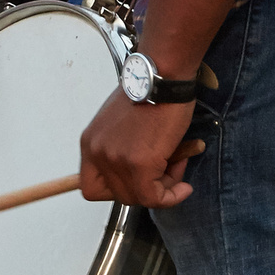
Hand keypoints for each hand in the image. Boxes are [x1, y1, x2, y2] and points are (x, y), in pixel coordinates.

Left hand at [77, 90, 204, 208]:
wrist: (163, 77)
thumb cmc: (150, 91)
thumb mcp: (121, 122)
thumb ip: (122, 147)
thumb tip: (141, 171)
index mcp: (90, 143)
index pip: (91, 187)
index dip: (117, 190)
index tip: (138, 182)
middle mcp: (97, 153)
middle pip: (118, 195)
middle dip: (147, 189)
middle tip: (168, 171)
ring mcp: (117, 160)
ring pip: (138, 197)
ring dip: (164, 188)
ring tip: (178, 166)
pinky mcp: (139, 164)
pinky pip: (155, 197)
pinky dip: (172, 196)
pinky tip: (184, 187)